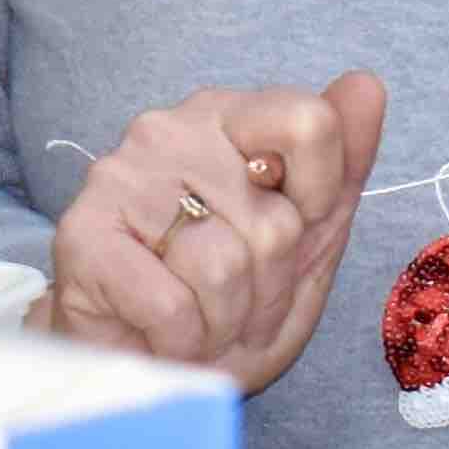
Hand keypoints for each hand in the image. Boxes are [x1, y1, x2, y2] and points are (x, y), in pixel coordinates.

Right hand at [41, 71, 387, 390]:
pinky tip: (164, 335)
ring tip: (199, 319)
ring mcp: (120, 177)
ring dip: (223, 320)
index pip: (309, 122)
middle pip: (274, 220)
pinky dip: (182, 341)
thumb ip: (343, 162)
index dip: (320, 195)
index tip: (296, 234)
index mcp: (227, 115)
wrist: (141, 365)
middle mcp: (169, 130)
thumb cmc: (224, 298)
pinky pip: (172, 304)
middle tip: (234, 302)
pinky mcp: (82, 235)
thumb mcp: (307, 235)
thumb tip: (367, 84)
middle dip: (267, 288)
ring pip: (223, 265)